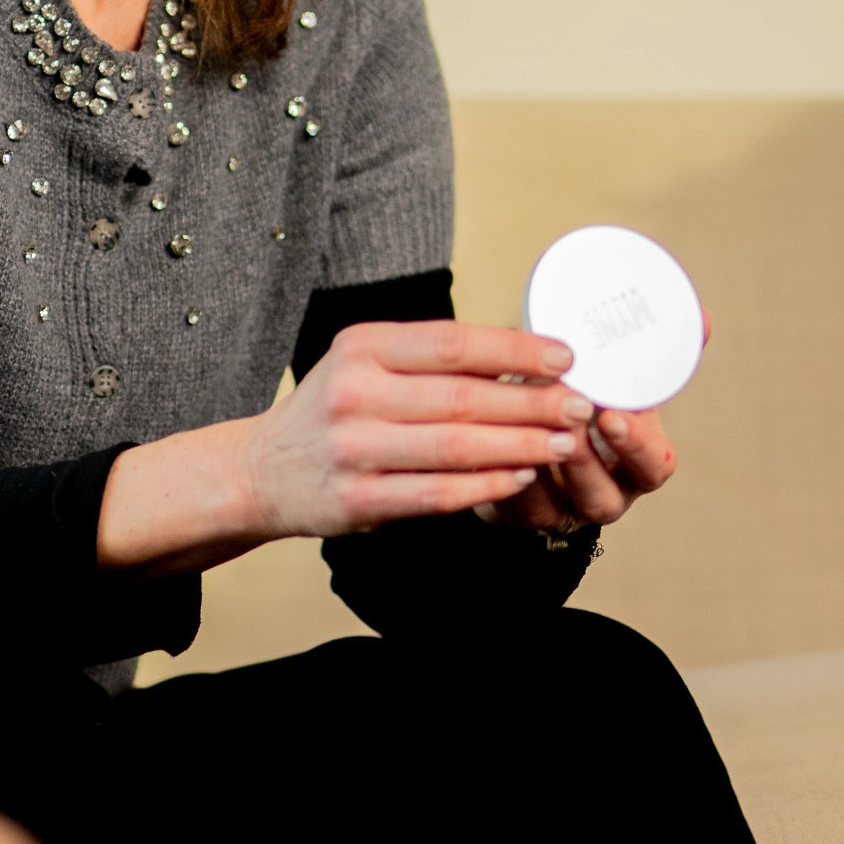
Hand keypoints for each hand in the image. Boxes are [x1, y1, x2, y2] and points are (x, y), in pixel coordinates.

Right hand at [243, 320, 596, 539]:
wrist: (260, 470)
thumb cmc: (334, 410)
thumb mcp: (366, 365)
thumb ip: (430, 362)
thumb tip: (524, 359)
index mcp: (362, 348)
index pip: (452, 342)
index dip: (515, 350)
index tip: (566, 356)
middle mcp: (353, 393)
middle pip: (463, 397)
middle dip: (533, 402)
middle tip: (583, 406)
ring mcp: (352, 449)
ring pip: (456, 448)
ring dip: (522, 446)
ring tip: (566, 444)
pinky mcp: (355, 500)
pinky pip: (436, 495)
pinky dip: (486, 487)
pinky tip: (521, 478)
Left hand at [488, 307, 706, 532]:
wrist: (525, 443)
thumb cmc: (577, 405)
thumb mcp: (610, 383)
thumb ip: (647, 353)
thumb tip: (703, 316)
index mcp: (638, 459)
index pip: (655, 462)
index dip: (636, 444)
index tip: (612, 414)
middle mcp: (612, 490)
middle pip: (610, 493)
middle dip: (588, 458)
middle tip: (573, 418)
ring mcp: (571, 508)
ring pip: (568, 502)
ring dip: (556, 463)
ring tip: (538, 425)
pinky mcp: (531, 516)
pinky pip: (526, 507)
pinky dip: (516, 478)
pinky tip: (505, 450)